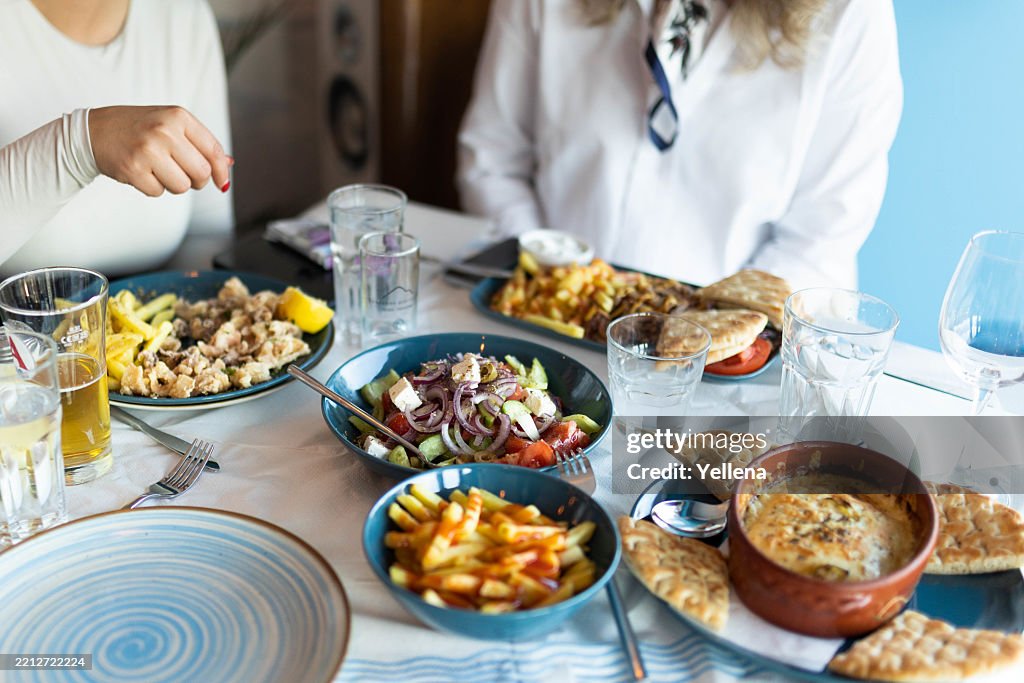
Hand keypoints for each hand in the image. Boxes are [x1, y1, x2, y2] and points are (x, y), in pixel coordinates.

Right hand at [88, 105, 231, 196]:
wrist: (94, 131)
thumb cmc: (139, 129)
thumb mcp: (171, 125)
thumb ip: (200, 143)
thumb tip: (229, 164)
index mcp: (178, 117)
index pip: (214, 150)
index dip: (222, 171)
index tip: (222, 184)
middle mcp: (164, 131)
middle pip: (202, 173)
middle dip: (196, 180)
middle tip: (181, 172)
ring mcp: (148, 150)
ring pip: (182, 187)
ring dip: (173, 184)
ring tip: (158, 168)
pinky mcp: (133, 169)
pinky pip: (158, 192)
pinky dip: (153, 187)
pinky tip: (141, 171)